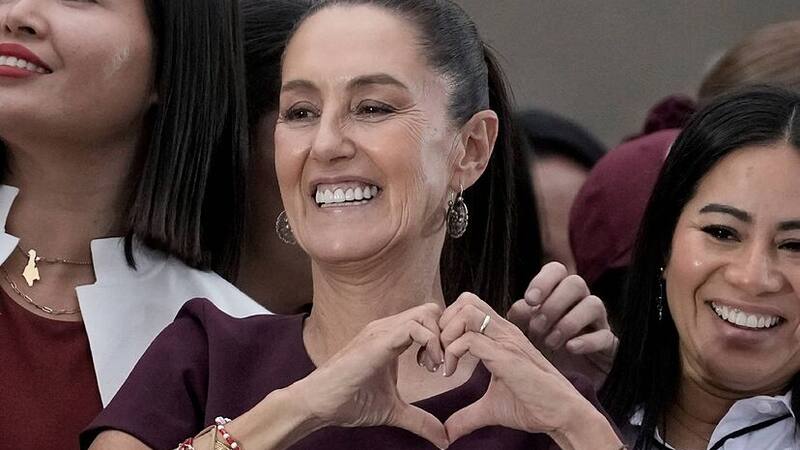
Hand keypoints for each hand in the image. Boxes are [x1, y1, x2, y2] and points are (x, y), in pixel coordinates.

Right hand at [291, 303, 448, 448]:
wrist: (318, 404)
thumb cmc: (348, 401)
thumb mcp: (394, 411)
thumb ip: (420, 420)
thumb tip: (443, 440)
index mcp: (392, 338)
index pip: (428, 320)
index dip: (443, 340)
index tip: (442, 367)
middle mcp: (387, 328)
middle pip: (431, 310)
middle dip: (446, 335)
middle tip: (442, 365)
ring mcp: (381, 331)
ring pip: (425, 313)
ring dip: (440, 339)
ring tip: (434, 367)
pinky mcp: (377, 341)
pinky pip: (414, 327)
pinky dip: (430, 343)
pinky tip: (426, 367)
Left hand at [439, 293, 616, 446]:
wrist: (562, 415)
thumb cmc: (534, 406)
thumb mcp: (491, 407)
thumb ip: (467, 415)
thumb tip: (447, 433)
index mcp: (502, 335)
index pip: (468, 306)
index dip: (447, 325)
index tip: (441, 354)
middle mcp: (504, 331)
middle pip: (465, 300)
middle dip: (444, 323)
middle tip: (439, 352)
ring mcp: (507, 341)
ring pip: (467, 311)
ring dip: (447, 334)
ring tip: (445, 360)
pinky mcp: (507, 356)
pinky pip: (470, 340)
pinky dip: (452, 353)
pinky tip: (451, 374)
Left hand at [507, 262, 616, 387]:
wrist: (561, 383)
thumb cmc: (541, 350)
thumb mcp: (524, 334)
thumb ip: (519, 318)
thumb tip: (522, 306)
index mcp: (557, 293)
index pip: (556, 270)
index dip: (543, 281)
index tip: (530, 301)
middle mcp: (579, 302)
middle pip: (576, 283)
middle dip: (554, 304)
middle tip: (537, 327)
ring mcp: (597, 322)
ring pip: (594, 304)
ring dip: (568, 322)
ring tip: (551, 342)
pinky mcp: (608, 344)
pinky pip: (605, 335)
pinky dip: (587, 341)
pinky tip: (570, 349)